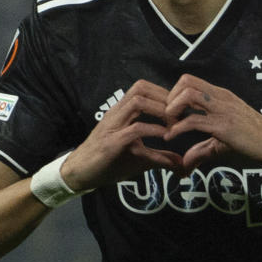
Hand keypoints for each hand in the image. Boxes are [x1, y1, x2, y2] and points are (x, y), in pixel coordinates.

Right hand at [61, 80, 183, 189]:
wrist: (79, 173)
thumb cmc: (108, 162)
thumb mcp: (138, 156)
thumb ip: (159, 156)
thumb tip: (182, 164)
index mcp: (121, 111)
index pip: (142, 87)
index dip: (164, 92)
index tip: (180, 107)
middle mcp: (116, 113)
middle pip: (141, 88)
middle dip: (165, 97)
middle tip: (181, 112)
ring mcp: (113, 126)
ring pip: (137, 102)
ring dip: (160, 109)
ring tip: (174, 123)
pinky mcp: (112, 143)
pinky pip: (135, 129)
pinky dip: (153, 130)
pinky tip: (165, 136)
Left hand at [164, 74, 261, 172]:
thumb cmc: (253, 141)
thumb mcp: (224, 139)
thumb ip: (202, 148)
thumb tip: (185, 164)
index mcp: (221, 96)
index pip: (190, 81)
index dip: (174, 94)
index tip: (171, 113)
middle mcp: (221, 98)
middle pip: (186, 81)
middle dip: (170, 98)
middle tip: (168, 117)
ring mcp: (223, 110)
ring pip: (189, 95)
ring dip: (172, 109)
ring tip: (169, 124)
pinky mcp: (224, 126)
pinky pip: (195, 120)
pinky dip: (178, 128)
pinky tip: (172, 137)